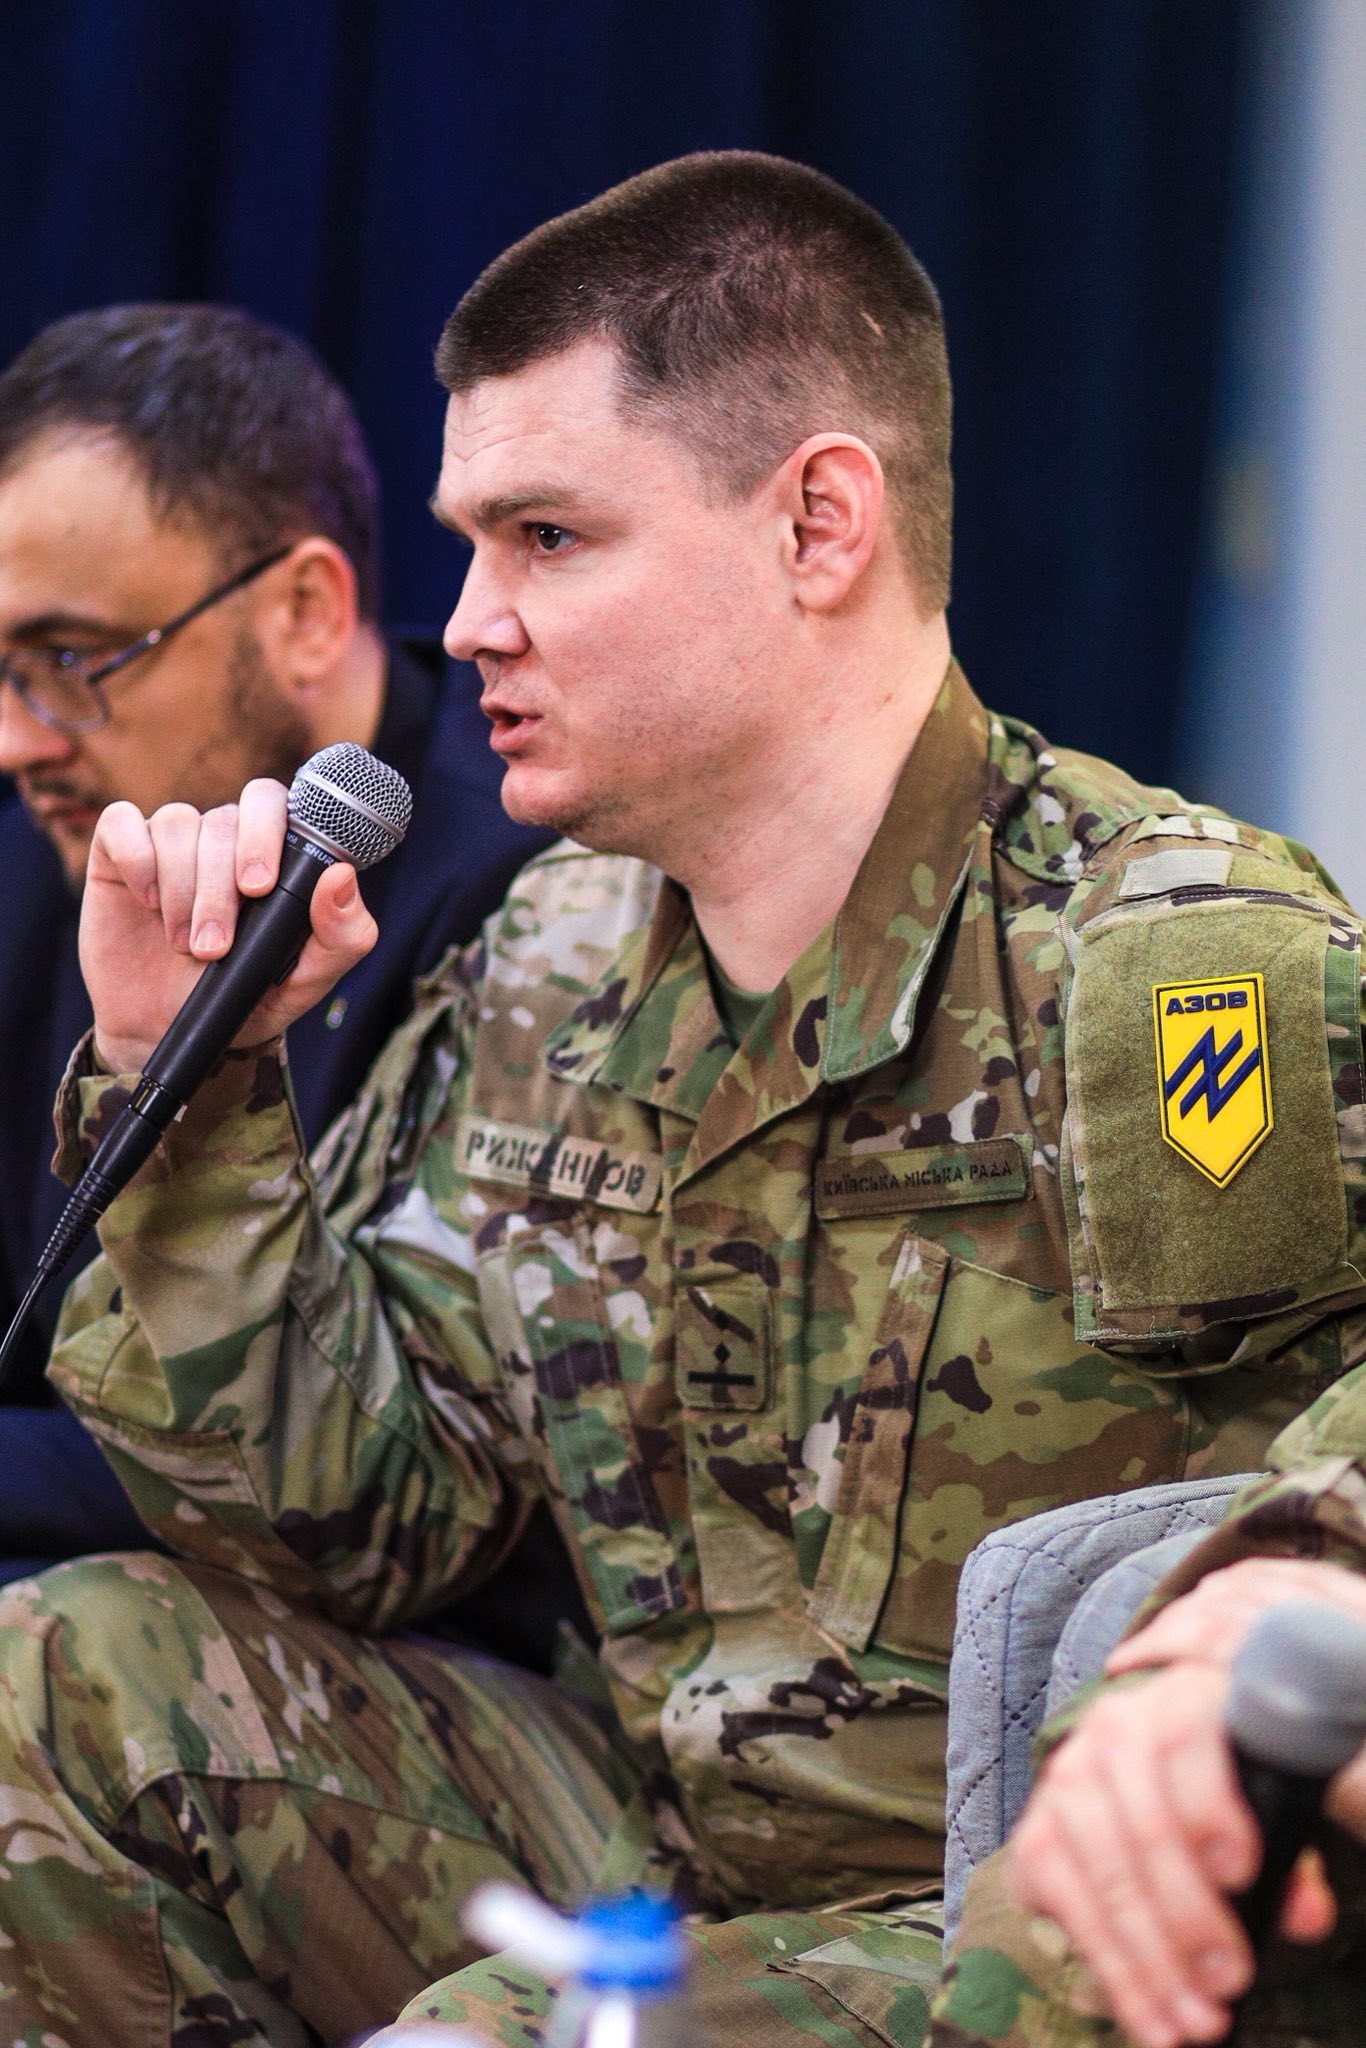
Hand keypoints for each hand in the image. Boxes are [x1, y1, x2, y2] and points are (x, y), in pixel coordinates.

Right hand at [80, 779, 377, 1074]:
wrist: (168, 1029)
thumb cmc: (244, 997)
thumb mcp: (305, 983)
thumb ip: (343, 936)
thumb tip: (341, 877)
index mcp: (272, 852)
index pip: (272, 802)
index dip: (266, 832)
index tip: (259, 887)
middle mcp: (223, 836)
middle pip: (225, 820)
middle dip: (220, 884)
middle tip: (217, 944)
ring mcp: (171, 840)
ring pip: (178, 826)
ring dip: (182, 892)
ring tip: (188, 947)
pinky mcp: (118, 853)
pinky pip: (123, 823)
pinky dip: (137, 860)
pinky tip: (146, 902)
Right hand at [1007, 1556, 1365, 2047]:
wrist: (1151, 1784)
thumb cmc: (1224, 1797)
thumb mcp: (1269, 1807)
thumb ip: (1290, 1854)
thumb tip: (1301, 1912)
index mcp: (1181, 1699)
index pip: (1185, 1734)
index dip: (1209, 1802)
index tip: (1240, 1872)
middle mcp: (1113, 1729)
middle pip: (1144, 1822)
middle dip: (1187, 1915)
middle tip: (1229, 1982)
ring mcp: (1067, 1778)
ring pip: (1105, 1872)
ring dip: (1150, 1959)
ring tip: (1196, 2023)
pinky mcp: (1037, 1833)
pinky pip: (1068, 1908)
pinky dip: (1112, 1972)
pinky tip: (1148, 2016)